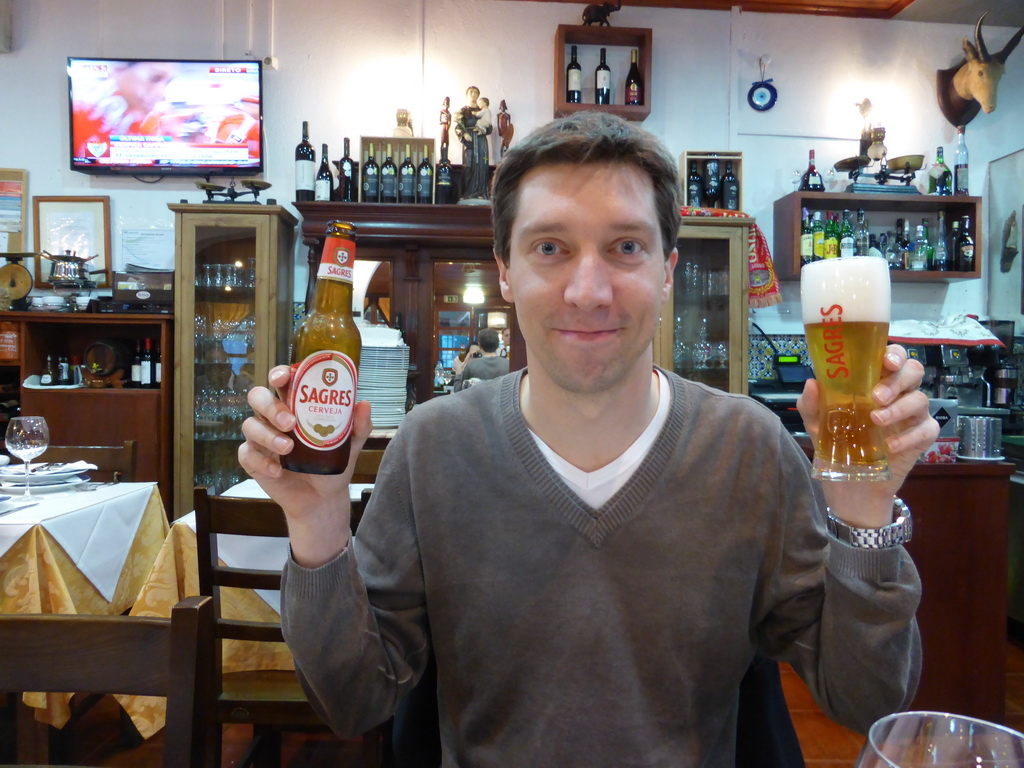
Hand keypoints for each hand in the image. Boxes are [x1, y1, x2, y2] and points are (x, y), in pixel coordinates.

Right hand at [238, 365, 372, 564]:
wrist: (323, 498)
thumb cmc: (332, 463)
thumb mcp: (351, 445)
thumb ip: (358, 426)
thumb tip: (364, 404)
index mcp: (295, 405)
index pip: (281, 381)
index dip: (278, 374)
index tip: (283, 378)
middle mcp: (274, 417)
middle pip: (258, 397)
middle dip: (271, 406)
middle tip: (290, 422)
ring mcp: (261, 438)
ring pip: (250, 425)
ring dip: (267, 435)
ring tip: (288, 448)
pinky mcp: (253, 460)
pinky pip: (246, 454)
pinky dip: (262, 461)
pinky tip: (278, 470)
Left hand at [796, 345, 939, 527]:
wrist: (850, 483)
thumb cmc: (836, 443)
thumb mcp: (816, 423)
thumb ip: (811, 403)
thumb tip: (812, 383)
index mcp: (874, 382)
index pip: (892, 357)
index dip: (894, 353)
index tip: (886, 361)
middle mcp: (897, 393)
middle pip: (913, 371)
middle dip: (897, 380)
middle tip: (876, 396)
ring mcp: (912, 415)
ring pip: (921, 399)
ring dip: (899, 408)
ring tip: (876, 420)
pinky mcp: (922, 437)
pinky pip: (926, 429)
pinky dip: (909, 436)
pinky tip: (889, 445)